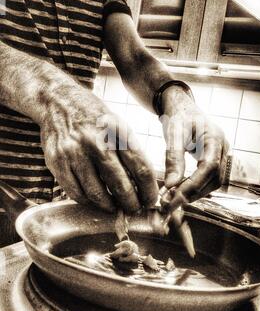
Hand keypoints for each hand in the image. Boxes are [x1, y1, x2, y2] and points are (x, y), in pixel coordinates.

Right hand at [40, 86, 157, 212]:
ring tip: (115, 207)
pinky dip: (87, 201)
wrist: (59, 101)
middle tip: (134, 208)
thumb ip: (131, 151)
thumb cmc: (94, 116)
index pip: (140, 168)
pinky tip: (94, 200)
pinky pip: (75, 192)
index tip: (151, 200)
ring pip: (97, 193)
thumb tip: (144, 183)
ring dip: (109, 206)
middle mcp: (96, 143)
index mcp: (117, 132)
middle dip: (131, 203)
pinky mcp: (57, 162)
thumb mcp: (118, 125)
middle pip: (120, 185)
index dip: (148, 190)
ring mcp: (74, 153)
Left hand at [161, 86, 228, 210]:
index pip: (210, 167)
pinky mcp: (214, 159)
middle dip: (194, 193)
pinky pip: (209, 178)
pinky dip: (196, 187)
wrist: (182, 107)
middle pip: (215, 178)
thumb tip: (171, 185)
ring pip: (214, 182)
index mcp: (215, 137)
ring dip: (196, 193)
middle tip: (172, 202)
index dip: (194, 184)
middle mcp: (222, 147)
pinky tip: (180, 191)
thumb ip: (173, 158)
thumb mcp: (173, 133)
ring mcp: (221, 154)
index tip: (175, 195)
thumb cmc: (178, 116)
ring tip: (174, 199)